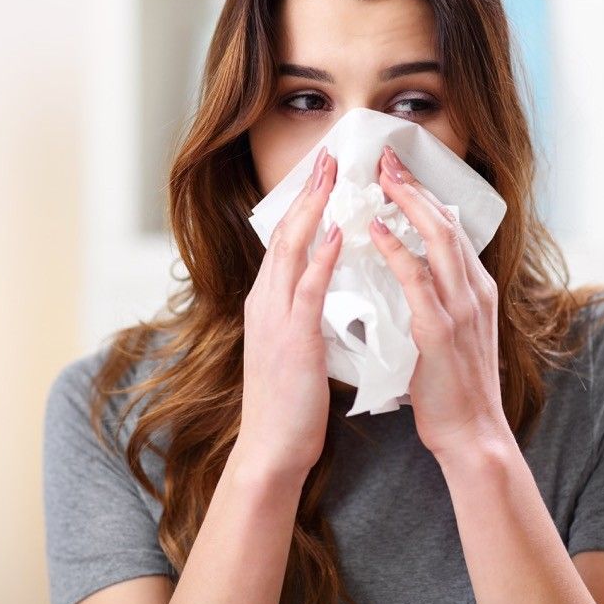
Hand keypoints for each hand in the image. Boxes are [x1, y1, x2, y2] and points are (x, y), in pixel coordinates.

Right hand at [238, 146, 341, 484]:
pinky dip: (322, 258)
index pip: (286, 240)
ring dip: (314, 209)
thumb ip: (306, 313)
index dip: (305, 204)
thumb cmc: (291, 403)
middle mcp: (265, 301)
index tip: (325, 172)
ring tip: (333, 175)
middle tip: (329, 154)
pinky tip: (338, 233)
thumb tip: (326, 288)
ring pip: (291, 250)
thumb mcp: (296, 347)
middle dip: (308, 191)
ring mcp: (275, 318)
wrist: (272, 449)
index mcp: (268, 302)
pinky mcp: (292, 340)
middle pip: (285, 233)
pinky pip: (307, 290)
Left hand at [367, 145, 511, 458]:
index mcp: (477, 290)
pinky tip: (378, 231)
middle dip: (416, 187)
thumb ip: (441, 301)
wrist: (473, 434)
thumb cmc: (455, 388)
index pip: (451, 229)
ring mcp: (461, 309)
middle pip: (447, 222)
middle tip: (387, 159)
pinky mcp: (441, 331)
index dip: (426, 197)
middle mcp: (475, 291)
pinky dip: (398, 251)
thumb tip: (417, 274)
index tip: (400, 171)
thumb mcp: (454, 333)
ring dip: (408, 204)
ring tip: (380, 179)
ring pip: (438, 240)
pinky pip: (418, 281)